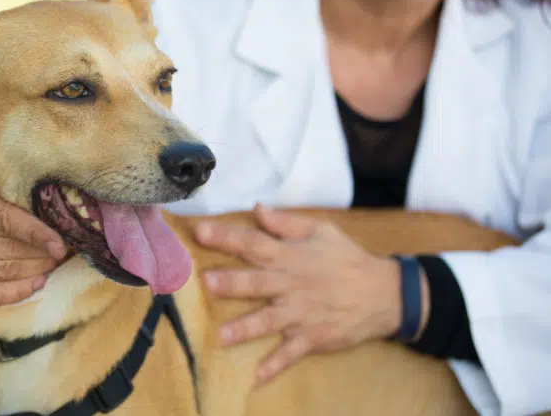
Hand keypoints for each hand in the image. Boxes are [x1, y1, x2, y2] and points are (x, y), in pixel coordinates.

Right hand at [0, 124, 66, 308]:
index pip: (3, 219)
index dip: (37, 232)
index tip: (63, 239)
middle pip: (10, 249)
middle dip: (46, 250)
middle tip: (73, 244)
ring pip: (4, 272)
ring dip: (37, 269)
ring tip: (59, 260)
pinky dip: (15, 292)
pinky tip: (36, 282)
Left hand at [195, 204, 427, 385]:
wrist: (386, 294)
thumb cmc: (348, 259)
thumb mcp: (322, 231)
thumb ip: (287, 222)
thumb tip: (257, 208)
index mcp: (291, 256)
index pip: (254, 243)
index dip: (227, 237)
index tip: (201, 231)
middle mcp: (292, 284)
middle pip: (258, 282)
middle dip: (232, 283)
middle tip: (207, 282)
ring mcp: (302, 313)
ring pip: (269, 320)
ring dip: (246, 328)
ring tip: (223, 336)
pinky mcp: (312, 337)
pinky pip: (290, 354)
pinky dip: (275, 366)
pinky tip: (256, 378)